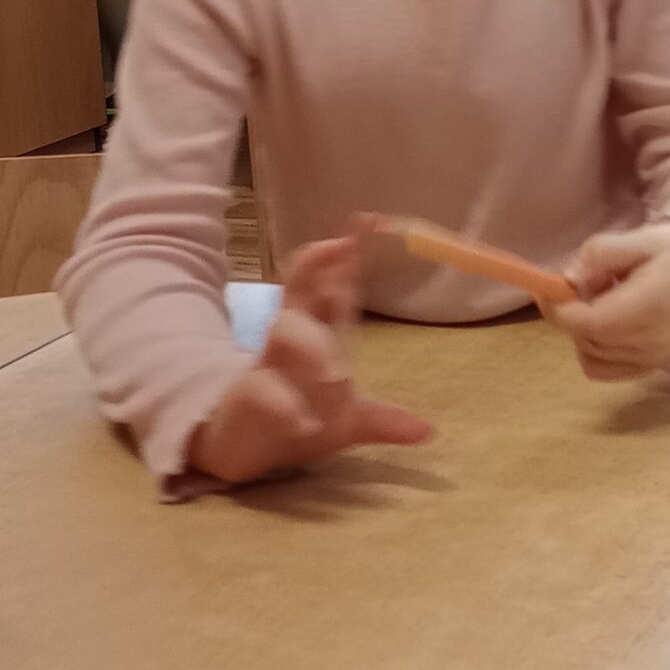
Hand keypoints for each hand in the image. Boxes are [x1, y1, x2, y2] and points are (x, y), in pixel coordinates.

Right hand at [186, 229, 433, 484]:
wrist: (243, 449)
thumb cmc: (298, 418)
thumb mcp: (345, 423)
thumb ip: (382, 419)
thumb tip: (426, 432)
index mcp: (319, 336)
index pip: (334, 287)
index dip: (348, 254)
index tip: (368, 219)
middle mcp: (291, 341)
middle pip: (301, 291)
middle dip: (319, 267)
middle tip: (344, 248)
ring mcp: (265, 366)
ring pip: (282, 332)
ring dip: (310, 345)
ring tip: (336, 374)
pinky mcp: (245, 397)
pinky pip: (261, 391)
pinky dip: (284, 405)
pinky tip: (304, 421)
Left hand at [545, 221, 669, 381]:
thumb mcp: (640, 237)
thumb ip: (600, 254)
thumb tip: (568, 279)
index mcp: (651, 305)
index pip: (591, 322)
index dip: (561, 309)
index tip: (550, 287)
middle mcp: (653, 340)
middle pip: (587, 338)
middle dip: (569, 313)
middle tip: (579, 284)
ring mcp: (653, 359)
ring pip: (589, 355)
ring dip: (581, 330)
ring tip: (601, 301)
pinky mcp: (651, 367)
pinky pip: (601, 369)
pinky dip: (592, 349)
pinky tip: (605, 324)